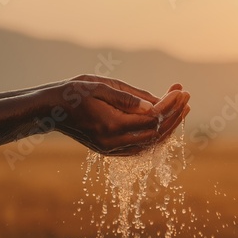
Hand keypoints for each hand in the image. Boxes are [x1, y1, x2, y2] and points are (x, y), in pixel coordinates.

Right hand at [53, 75, 189, 155]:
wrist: (50, 110)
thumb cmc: (73, 93)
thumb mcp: (101, 87)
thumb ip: (128, 99)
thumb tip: (155, 106)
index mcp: (111, 126)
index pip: (151, 119)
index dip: (170, 105)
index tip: (180, 90)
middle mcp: (113, 142)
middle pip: (155, 134)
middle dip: (174, 115)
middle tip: (186, 98)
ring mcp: (112, 149)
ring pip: (150, 143)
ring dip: (169, 126)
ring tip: (182, 109)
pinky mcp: (111, 150)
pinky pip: (141, 146)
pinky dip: (156, 135)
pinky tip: (165, 122)